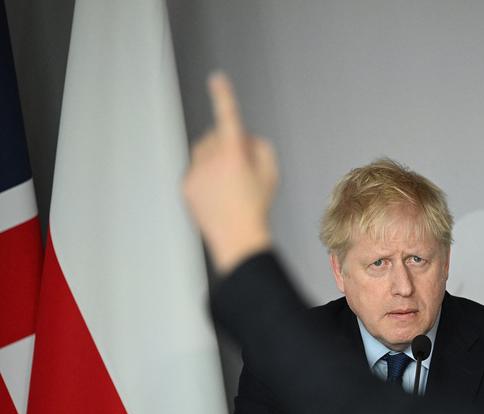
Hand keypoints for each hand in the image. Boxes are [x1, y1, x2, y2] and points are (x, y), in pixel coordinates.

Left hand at [183, 72, 277, 273]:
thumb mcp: (271, 173)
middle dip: (227, 142)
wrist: (238, 238)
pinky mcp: (187, 185)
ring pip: (203, 151)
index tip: (217, 79)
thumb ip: (260, 147)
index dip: (224, 96)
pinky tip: (218, 194)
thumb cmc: (258, 205)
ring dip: (215, 156)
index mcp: (234, 154)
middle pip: (216, 136)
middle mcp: (211, 159)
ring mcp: (196, 173)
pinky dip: (206, 175)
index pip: (229, 118)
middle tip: (242, 166)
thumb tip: (245, 138)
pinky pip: (196, 169)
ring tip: (230, 183)